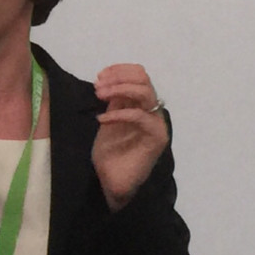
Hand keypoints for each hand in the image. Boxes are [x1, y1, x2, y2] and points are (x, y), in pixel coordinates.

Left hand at [92, 64, 168, 212]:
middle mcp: (152, 111)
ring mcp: (156, 124)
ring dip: (120, 89)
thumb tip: (109, 80)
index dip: (120, 70)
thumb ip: (114, 101)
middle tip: (98, 86)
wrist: (112, 184)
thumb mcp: (109, 119)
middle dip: (118, 77)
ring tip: (99, 95)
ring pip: (145, 93)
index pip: (140, 74)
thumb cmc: (110, 154)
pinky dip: (119, 113)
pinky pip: (140, 117)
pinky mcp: (156, 138)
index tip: (100, 75)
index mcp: (142, 105)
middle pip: (144, 79)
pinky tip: (103, 119)